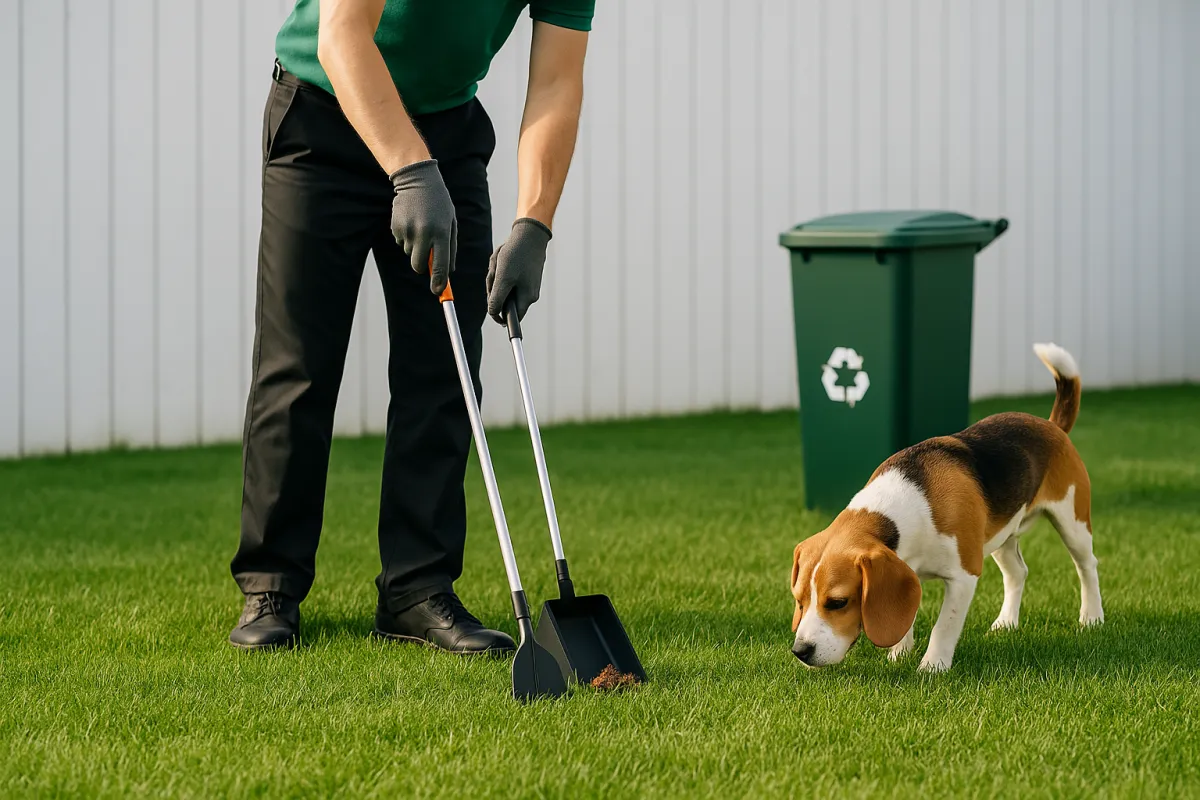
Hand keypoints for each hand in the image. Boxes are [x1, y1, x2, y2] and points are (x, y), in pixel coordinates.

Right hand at [389, 160, 456, 293]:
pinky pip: (401, 242)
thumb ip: (450, 248)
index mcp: (441, 233)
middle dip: (422, 267)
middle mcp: (424, 233)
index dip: (439, 282)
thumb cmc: (439, 204)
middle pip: (419, 266)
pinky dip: (406, 237)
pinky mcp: (396, 227)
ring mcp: (408, 230)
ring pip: (410, 253)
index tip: (438, 292)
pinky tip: (411, 221)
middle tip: (425, 257)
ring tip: (420, 226)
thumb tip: (447, 272)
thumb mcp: (451, 223)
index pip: (440, 265)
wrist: (417, 180)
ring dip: (415, 247)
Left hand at [486, 218, 551, 323]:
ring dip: (496, 276)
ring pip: (503, 286)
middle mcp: (529, 294)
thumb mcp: (503, 279)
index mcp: (527, 298)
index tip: (491, 305)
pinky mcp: (524, 274)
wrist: (529, 234)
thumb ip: (497, 300)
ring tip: (500, 262)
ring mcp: (527, 283)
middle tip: (495, 272)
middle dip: (494, 287)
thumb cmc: (518, 256)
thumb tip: (494, 313)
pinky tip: (504, 258)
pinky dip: (500, 269)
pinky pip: (506, 277)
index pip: (512, 317)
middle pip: (504, 300)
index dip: (498, 314)